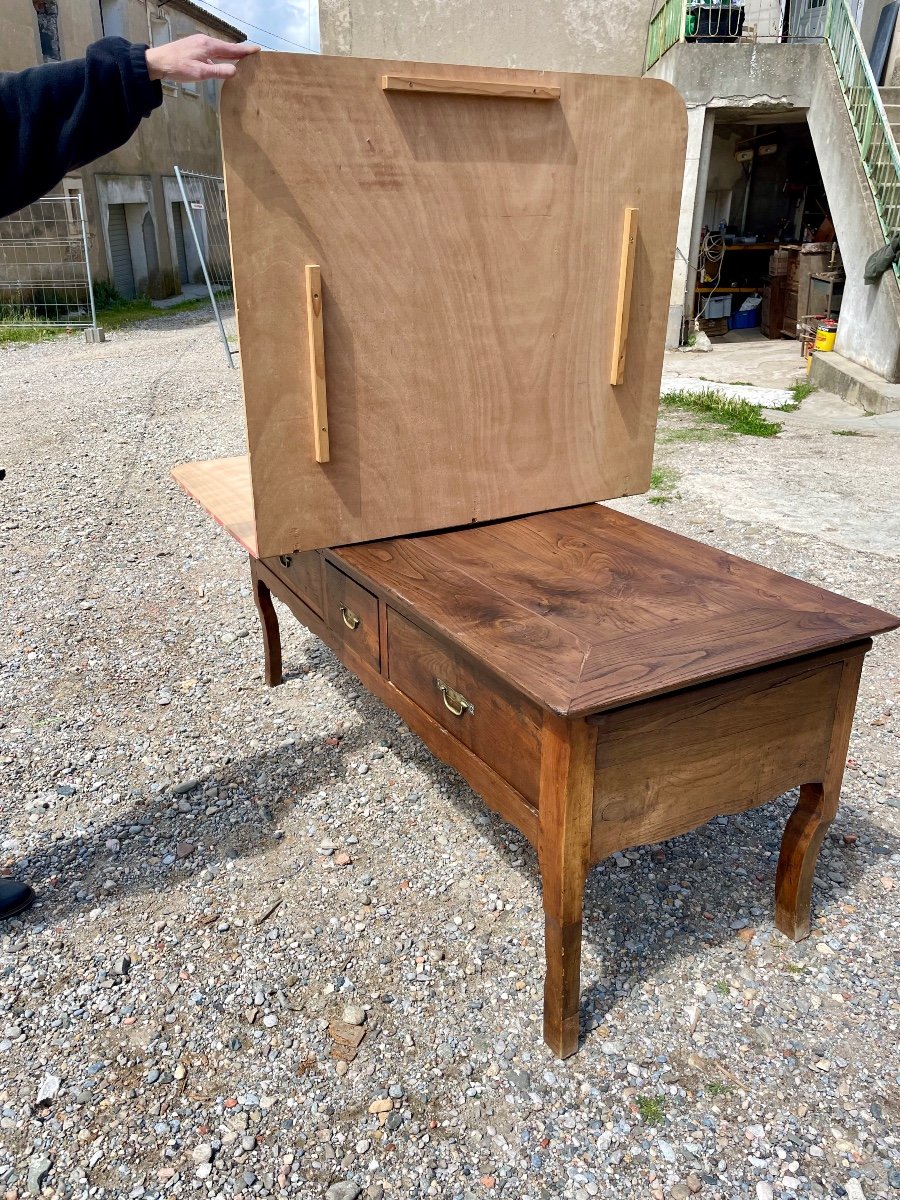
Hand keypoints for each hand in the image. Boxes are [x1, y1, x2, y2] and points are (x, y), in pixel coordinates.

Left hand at [145, 34, 259, 82]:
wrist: (157, 62)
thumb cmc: (177, 67)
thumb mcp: (200, 72)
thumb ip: (218, 71)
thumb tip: (235, 70)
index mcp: (209, 45)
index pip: (232, 49)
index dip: (245, 50)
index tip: (257, 50)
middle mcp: (205, 42)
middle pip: (227, 47)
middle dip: (240, 51)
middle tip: (253, 54)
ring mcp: (199, 44)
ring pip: (219, 49)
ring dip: (230, 54)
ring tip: (241, 58)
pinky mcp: (194, 48)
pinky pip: (212, 51)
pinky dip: (220, 56)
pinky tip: (221, 62)